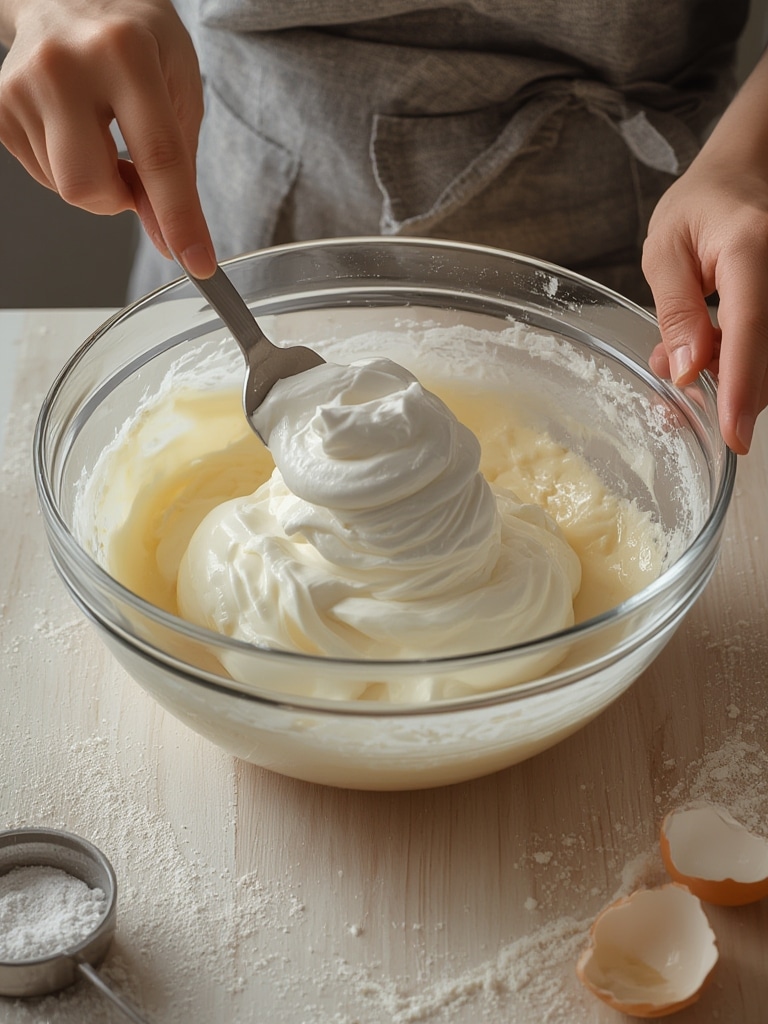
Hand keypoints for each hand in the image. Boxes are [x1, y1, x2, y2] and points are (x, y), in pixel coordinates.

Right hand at [0, 0, 215, 276]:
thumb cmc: (134, 38)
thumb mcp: (179, 85)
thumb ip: (180, 167)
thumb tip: (171, 240)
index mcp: (125, 52)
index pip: (158, 155)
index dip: (179, 218)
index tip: (196, 262)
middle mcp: (64, 64)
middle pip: (89, 186)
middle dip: (118, 200)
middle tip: (133, 174)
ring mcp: (21, 84)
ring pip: (66, 188)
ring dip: (96, 181)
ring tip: (101, 132)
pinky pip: (43, 176)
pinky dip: (68, 168)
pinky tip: (74, 128)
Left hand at [642, 54, 767, 454]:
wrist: (742, 175)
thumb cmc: (700, 206)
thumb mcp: (665, 249)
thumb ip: (676, 311)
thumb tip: (688, 370)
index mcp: (751, 247)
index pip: (750, 326)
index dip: (742, 385)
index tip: (733, 432)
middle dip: (728, 388)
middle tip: (681, 392)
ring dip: (731, 375)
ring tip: (687, 353)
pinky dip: (740, 361)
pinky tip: (707, 351)